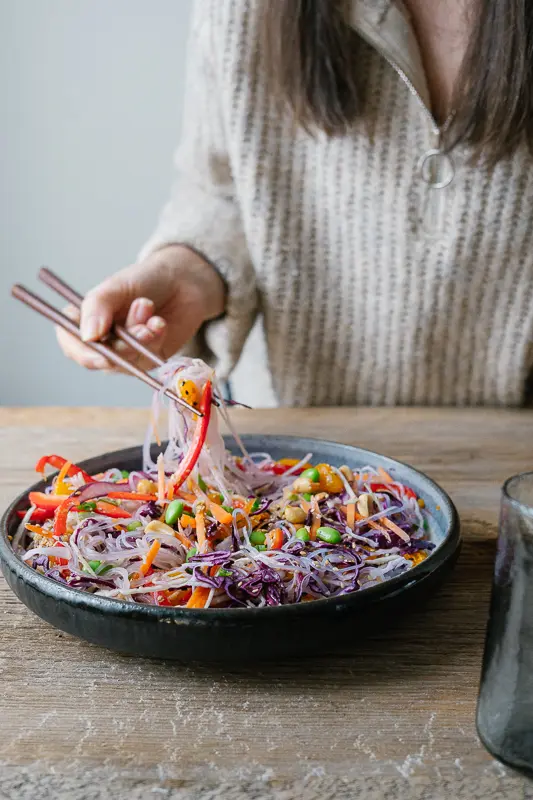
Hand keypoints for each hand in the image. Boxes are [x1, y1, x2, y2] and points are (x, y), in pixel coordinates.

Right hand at [56, 245, 224, 370]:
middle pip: (102, 359)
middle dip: (123, 342)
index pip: (71, 345)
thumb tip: (88, 336)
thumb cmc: (143, 280)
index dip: (83, 351)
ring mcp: (126, 354)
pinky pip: (148, 359)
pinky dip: (156, 339)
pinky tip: (160, 322)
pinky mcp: (148, 359)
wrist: (182, 281)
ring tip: (149, 308)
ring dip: (141, 336)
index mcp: (84, 322)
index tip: (101, 345)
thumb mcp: (115, 287)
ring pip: (128, 360)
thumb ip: (97, 307)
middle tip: (140, 321)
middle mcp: (102, 342)